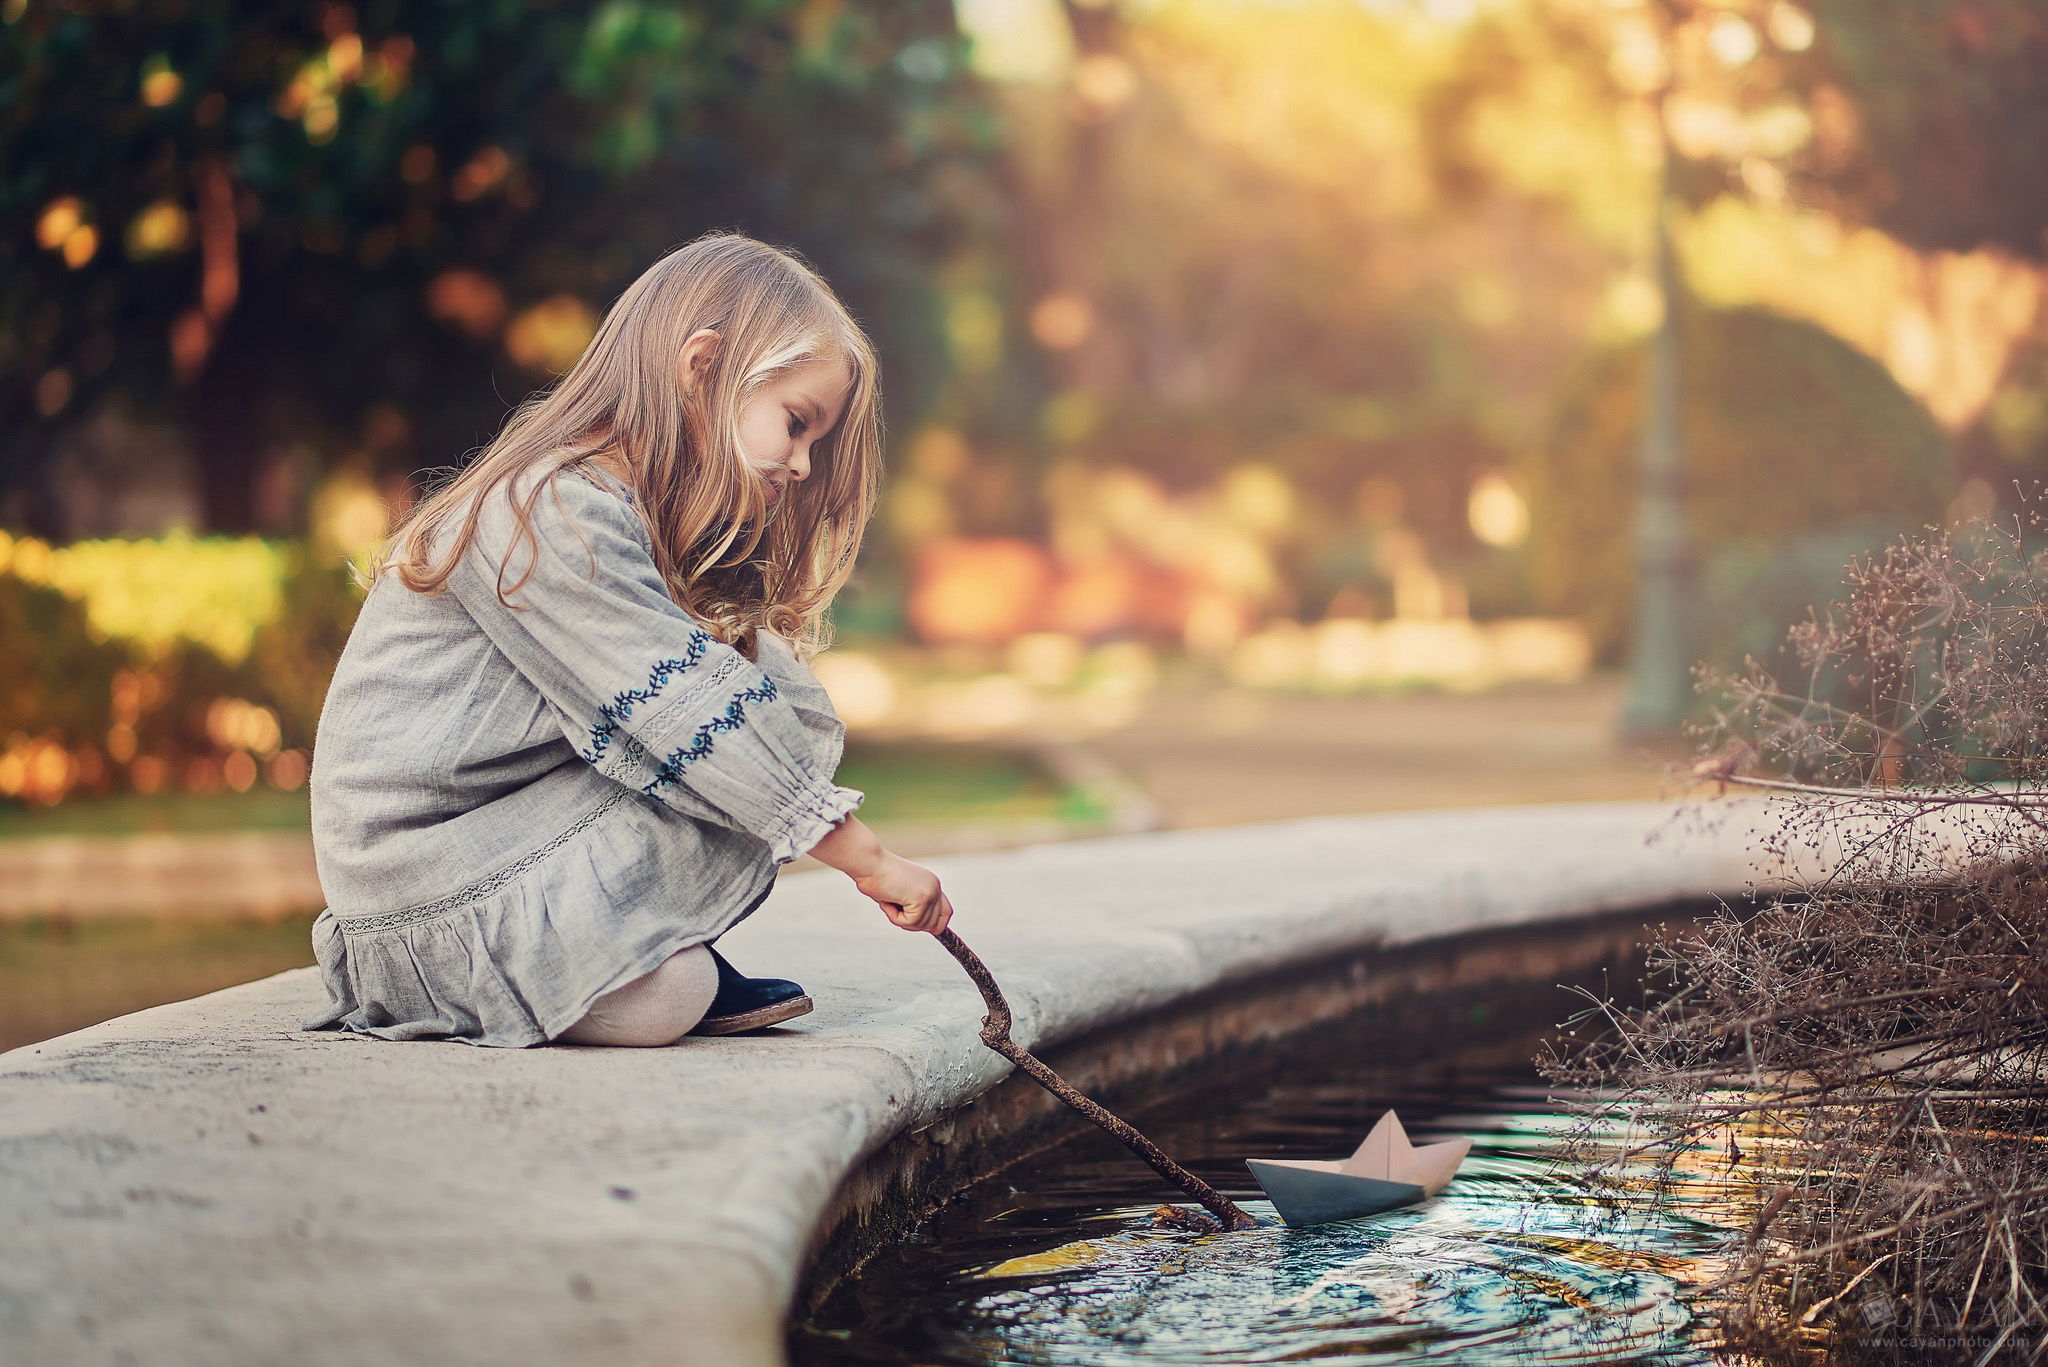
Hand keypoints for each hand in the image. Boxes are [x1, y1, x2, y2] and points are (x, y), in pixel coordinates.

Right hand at [805, 814, 954, 934]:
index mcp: (931, 883)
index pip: (946, 912)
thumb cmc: (875, 875)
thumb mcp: (899, 891)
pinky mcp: (922, 899)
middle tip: (895, 909)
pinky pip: (909, 922)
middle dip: (913, 924)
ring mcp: (930, 893)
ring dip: (900, 919)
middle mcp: (935, 887)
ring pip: (920, 925)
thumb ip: (912, 905)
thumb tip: (920, 925)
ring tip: (889, 900)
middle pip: (935, 924)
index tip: (925, 930)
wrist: (868, 862)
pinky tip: (888, 900)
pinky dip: (894, 916)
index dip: (936, 925)